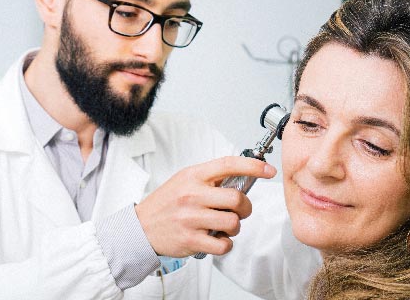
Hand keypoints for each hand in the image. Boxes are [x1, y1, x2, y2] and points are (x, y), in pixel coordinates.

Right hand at [134, 156, 276, 257]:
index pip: (229, 164)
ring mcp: (192, 218)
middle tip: (239, 211)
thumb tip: (242, 177)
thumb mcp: (184, 180)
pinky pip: (224, 244)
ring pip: (233, 223)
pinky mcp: (191, 240)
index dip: (253, 166)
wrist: (141, 227)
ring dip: (235, 227)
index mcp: (193, 176)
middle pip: (237, 199)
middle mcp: (193, 195)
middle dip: (245, 208)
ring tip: (224, 226)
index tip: (268, 170)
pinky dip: (226, 244)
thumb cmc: (166, 203)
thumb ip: (210, 178)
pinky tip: (217, 239)